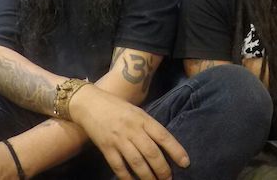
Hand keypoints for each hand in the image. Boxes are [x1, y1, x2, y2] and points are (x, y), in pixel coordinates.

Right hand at [70, 84, 188, 179]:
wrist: (90, 104)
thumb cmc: (116, 107)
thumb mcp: (136, 112)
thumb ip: (148, 126)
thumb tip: (164, 145)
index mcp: (142, 118)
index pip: (163, 136)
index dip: (176, 150)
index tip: (185, 162)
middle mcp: (132, 129)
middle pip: (151, 153)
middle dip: (162, 169)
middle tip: (169, 179)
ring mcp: (118, 139)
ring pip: (137, 162)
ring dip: (148, 177)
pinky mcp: (106, 148)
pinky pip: (119, 167)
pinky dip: (127, 178)